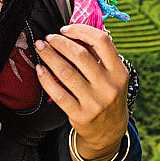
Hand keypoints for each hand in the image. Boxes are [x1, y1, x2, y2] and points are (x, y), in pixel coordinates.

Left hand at [34, 23, 129, 160]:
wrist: (109, 131)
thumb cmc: (107, 95)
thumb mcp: (113, 76)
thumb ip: (99, 55)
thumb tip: (76, 31)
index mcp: (119, 72)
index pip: (102, 42)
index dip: (81, 30)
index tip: (65, 29)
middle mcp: (109, 86)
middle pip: (80, 55)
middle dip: (60, 43)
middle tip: (48, 38)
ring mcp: (94, 102)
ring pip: (66, 73)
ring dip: (49, 56)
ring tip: (41, 48)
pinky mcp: (80, 114)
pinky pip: (58, 93)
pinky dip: (46, 79)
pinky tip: (40, 69)